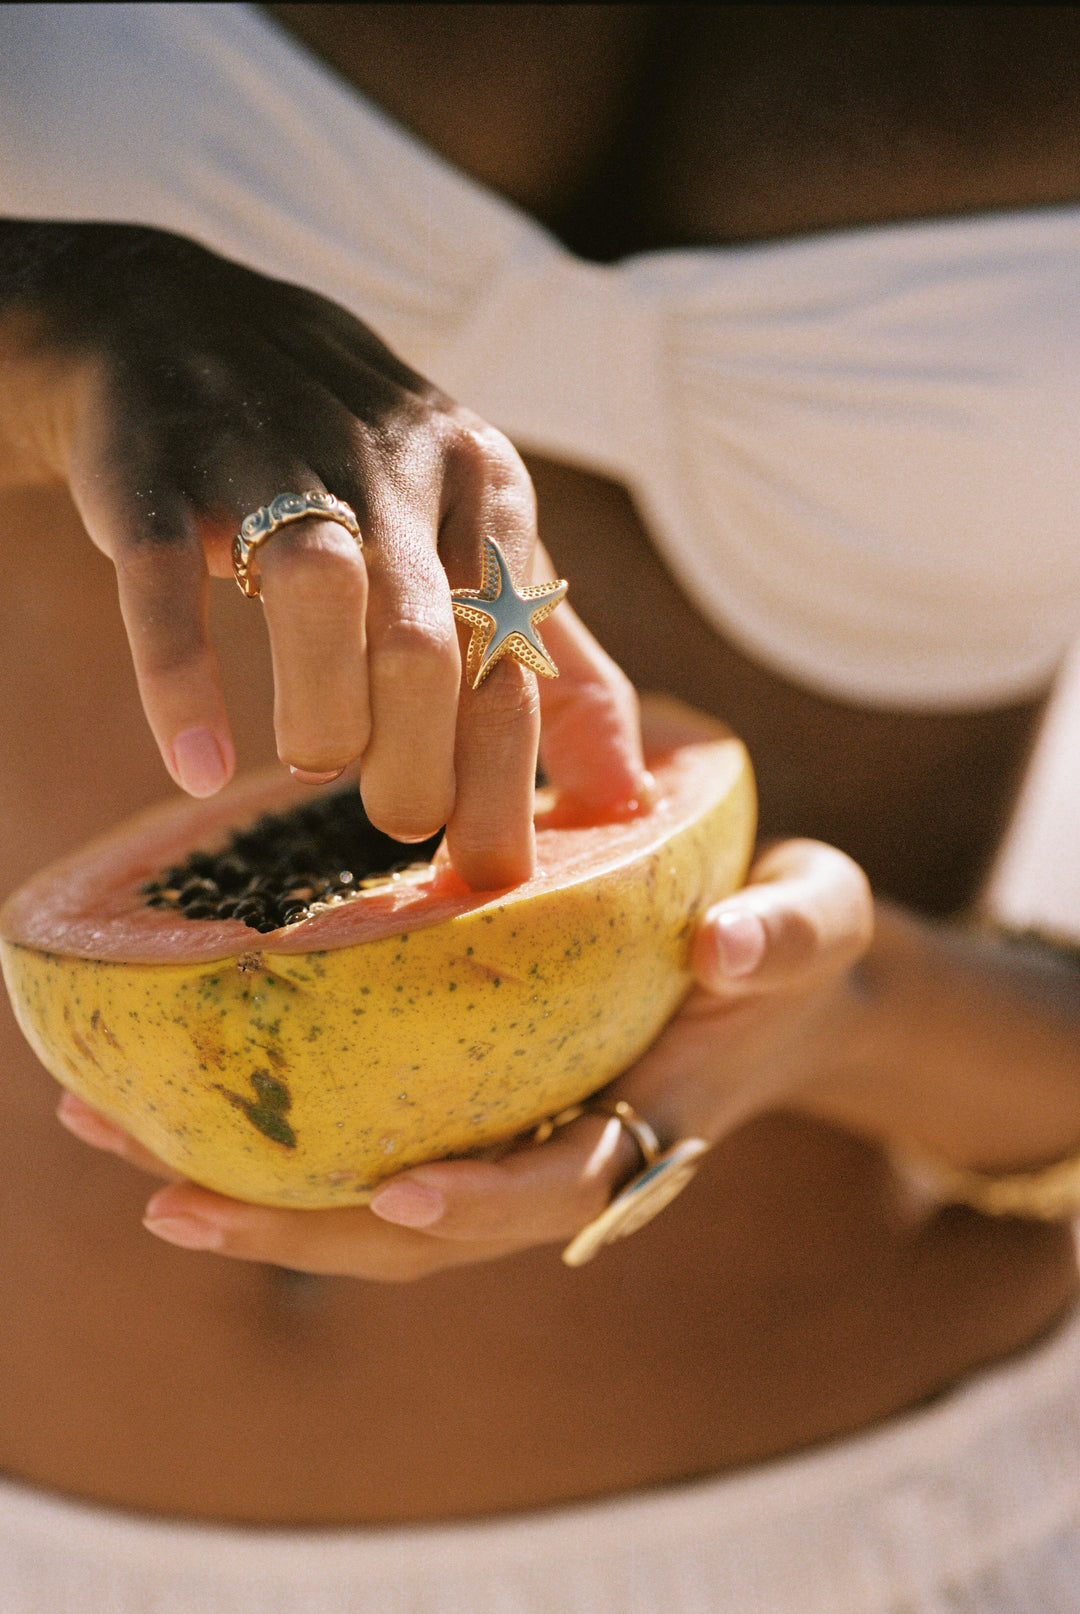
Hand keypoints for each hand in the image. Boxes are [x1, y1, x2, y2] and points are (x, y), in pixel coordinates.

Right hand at [0, 221, 646, 886]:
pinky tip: (201, 766)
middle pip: (426, 637)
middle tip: (398, 822)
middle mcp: (391, 463)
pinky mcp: (158, 468)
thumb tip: (630, 795)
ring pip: (318, 592)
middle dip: (421, 760)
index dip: (505, 779)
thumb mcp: (475, 537)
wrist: (186, 325)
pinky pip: (168, 582)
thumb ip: (555, 662)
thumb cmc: (357, 470)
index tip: (488, 875)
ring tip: (321, 763)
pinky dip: (184, 679)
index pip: (511, 654)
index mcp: (483, 484)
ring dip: (325, 709)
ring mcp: (269, 455)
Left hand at [56, 834, 872, 1279]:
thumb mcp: (817, 918)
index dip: (488, 1202)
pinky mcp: (473, 1097)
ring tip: (121, 1147)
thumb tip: (721, 949)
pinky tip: (175, 1089)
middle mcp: (566, 1148)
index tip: (402, 1198)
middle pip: (433, 1232)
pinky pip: (370, 1131)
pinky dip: (277, 1127)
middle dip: (307, 1233)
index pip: (565, 1183)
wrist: (776, 973)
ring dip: (253, 1191)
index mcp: (650, 1122)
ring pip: (377, 1202)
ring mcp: (513, 1132)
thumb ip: (785, 931)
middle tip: (173, 1206)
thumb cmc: (790, 947)